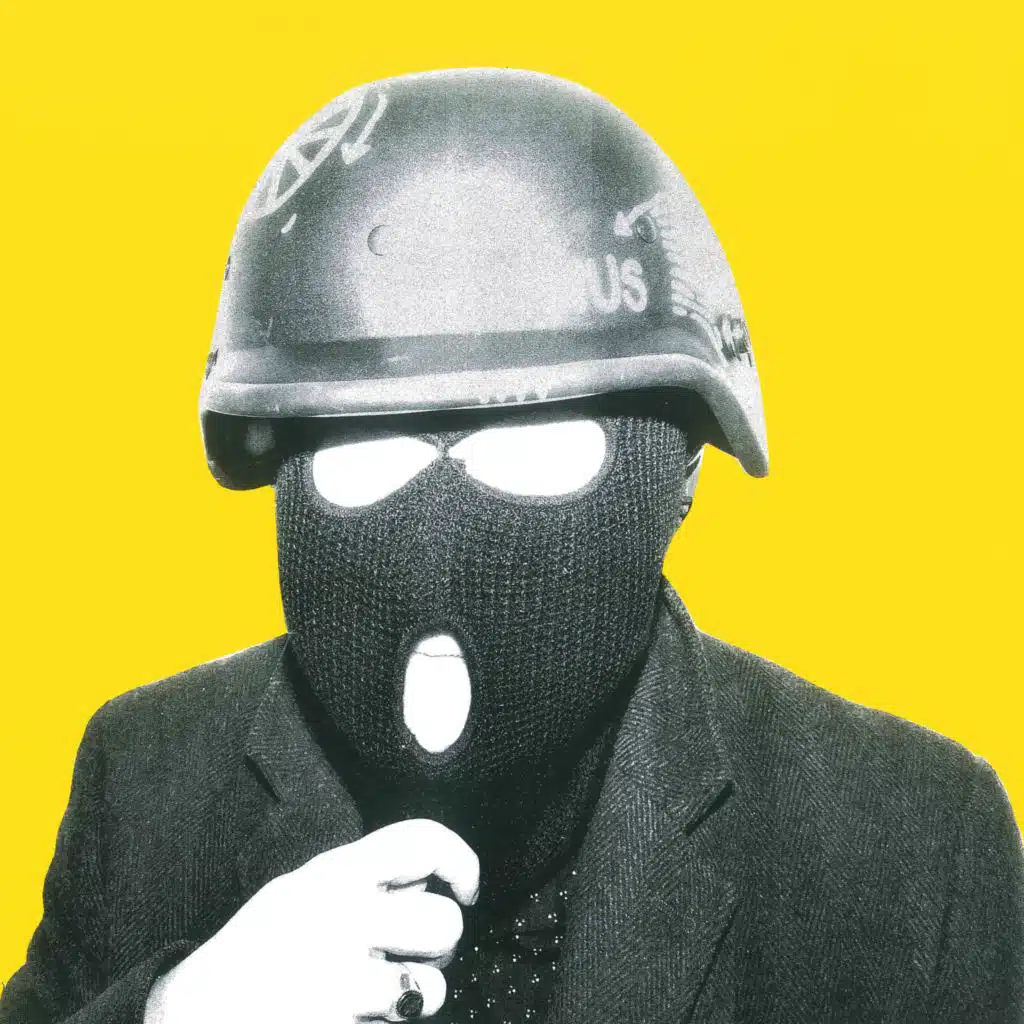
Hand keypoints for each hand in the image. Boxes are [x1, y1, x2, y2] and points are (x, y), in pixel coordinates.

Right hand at [144, 819, 478, 1022]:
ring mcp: (338, 979)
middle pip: (442, 923)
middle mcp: (341, 917)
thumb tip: (432, 881)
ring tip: (379, 995)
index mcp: (334, 873)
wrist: (195, 1014)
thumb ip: (362, 880)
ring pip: (432, 988)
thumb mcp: (302, 890)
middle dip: (439, 946)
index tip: (466, 890)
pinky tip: (352, 1018)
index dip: (460, 861)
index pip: (422, 842)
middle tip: (409, 955)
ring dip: (417, 996)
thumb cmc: (260, 949)